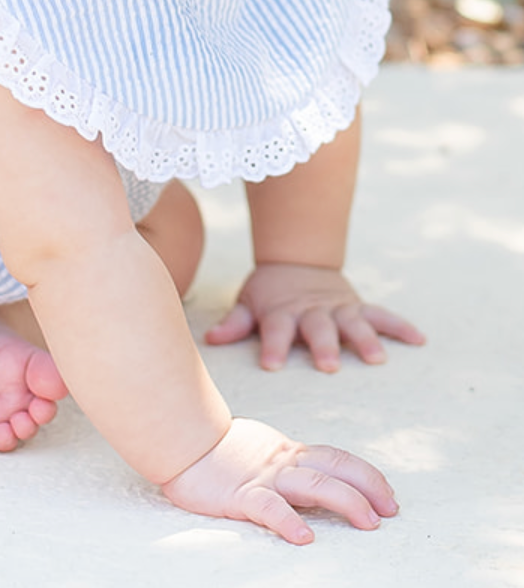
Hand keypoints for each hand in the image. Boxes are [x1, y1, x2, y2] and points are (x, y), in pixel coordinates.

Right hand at [161, 417, 397, 544]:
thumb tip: (319, 482)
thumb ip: (287, 465)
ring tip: (368, 522)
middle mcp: (281, 463)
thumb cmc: (218, 453)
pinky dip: (288, 520)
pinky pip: (268, 507)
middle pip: (332, 470)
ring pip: (311, 485)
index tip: (389, 496)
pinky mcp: (239, 495)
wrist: (178, 441)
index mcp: (287, 453)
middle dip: (366, 489)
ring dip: (344, 501)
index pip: (336, 458)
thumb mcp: (261, 454)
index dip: (366, 475)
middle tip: (390, 512)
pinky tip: (304, 537)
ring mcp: (262, 478)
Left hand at [206, 263, 425, 371]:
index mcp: (282, 312)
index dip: (271, 346)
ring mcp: (338, 309)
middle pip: (317, 329)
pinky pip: (383, 316)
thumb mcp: (248, 303)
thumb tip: (211, 339)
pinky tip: (419, 340)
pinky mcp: (358, 307)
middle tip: (328, 366)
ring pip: (352, 324)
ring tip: (377, 359)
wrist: (296, 262)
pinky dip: (400, 326)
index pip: (275, 330)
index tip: (270, 364)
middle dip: (323, 346)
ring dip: (364, 340)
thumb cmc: (269, 293)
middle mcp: (312, 311)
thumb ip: (235, 323)